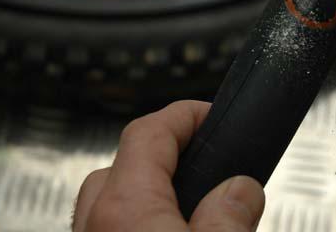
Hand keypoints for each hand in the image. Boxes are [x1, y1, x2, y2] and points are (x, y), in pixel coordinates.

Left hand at [72, 101, 264, 231]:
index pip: (148, 132)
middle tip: (203, 164)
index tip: (211, 115)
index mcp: (125, 210)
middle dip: (166, 155)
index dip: (185, 114)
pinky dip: (138, 222)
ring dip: (150, 193)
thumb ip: (231, 215)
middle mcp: (95, 226)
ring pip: (112, 202)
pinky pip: (110, 229)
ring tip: (191, 208)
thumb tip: (240, 190)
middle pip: (124, 165)